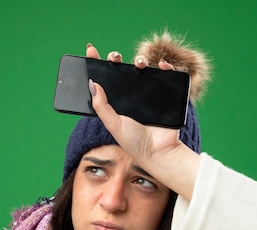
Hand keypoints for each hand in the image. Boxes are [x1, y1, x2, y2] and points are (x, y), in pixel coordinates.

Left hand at [85, 44, 200, 199]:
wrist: (158, 152)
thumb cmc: (134, 142)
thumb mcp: (113, 124)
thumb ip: (101, 106)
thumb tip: (92, 83)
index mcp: (116, 103)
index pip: (104, 80)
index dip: (97, 65)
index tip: (91, 51)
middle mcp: (130, 97)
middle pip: (121, 71)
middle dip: (116, 59)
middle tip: (115, 57)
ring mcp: (148, 94)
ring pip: (142, 69)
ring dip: (139, 60)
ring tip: (139, 63)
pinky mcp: (164, 95)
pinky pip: (166, 76)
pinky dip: (164, 66)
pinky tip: (160, 65)